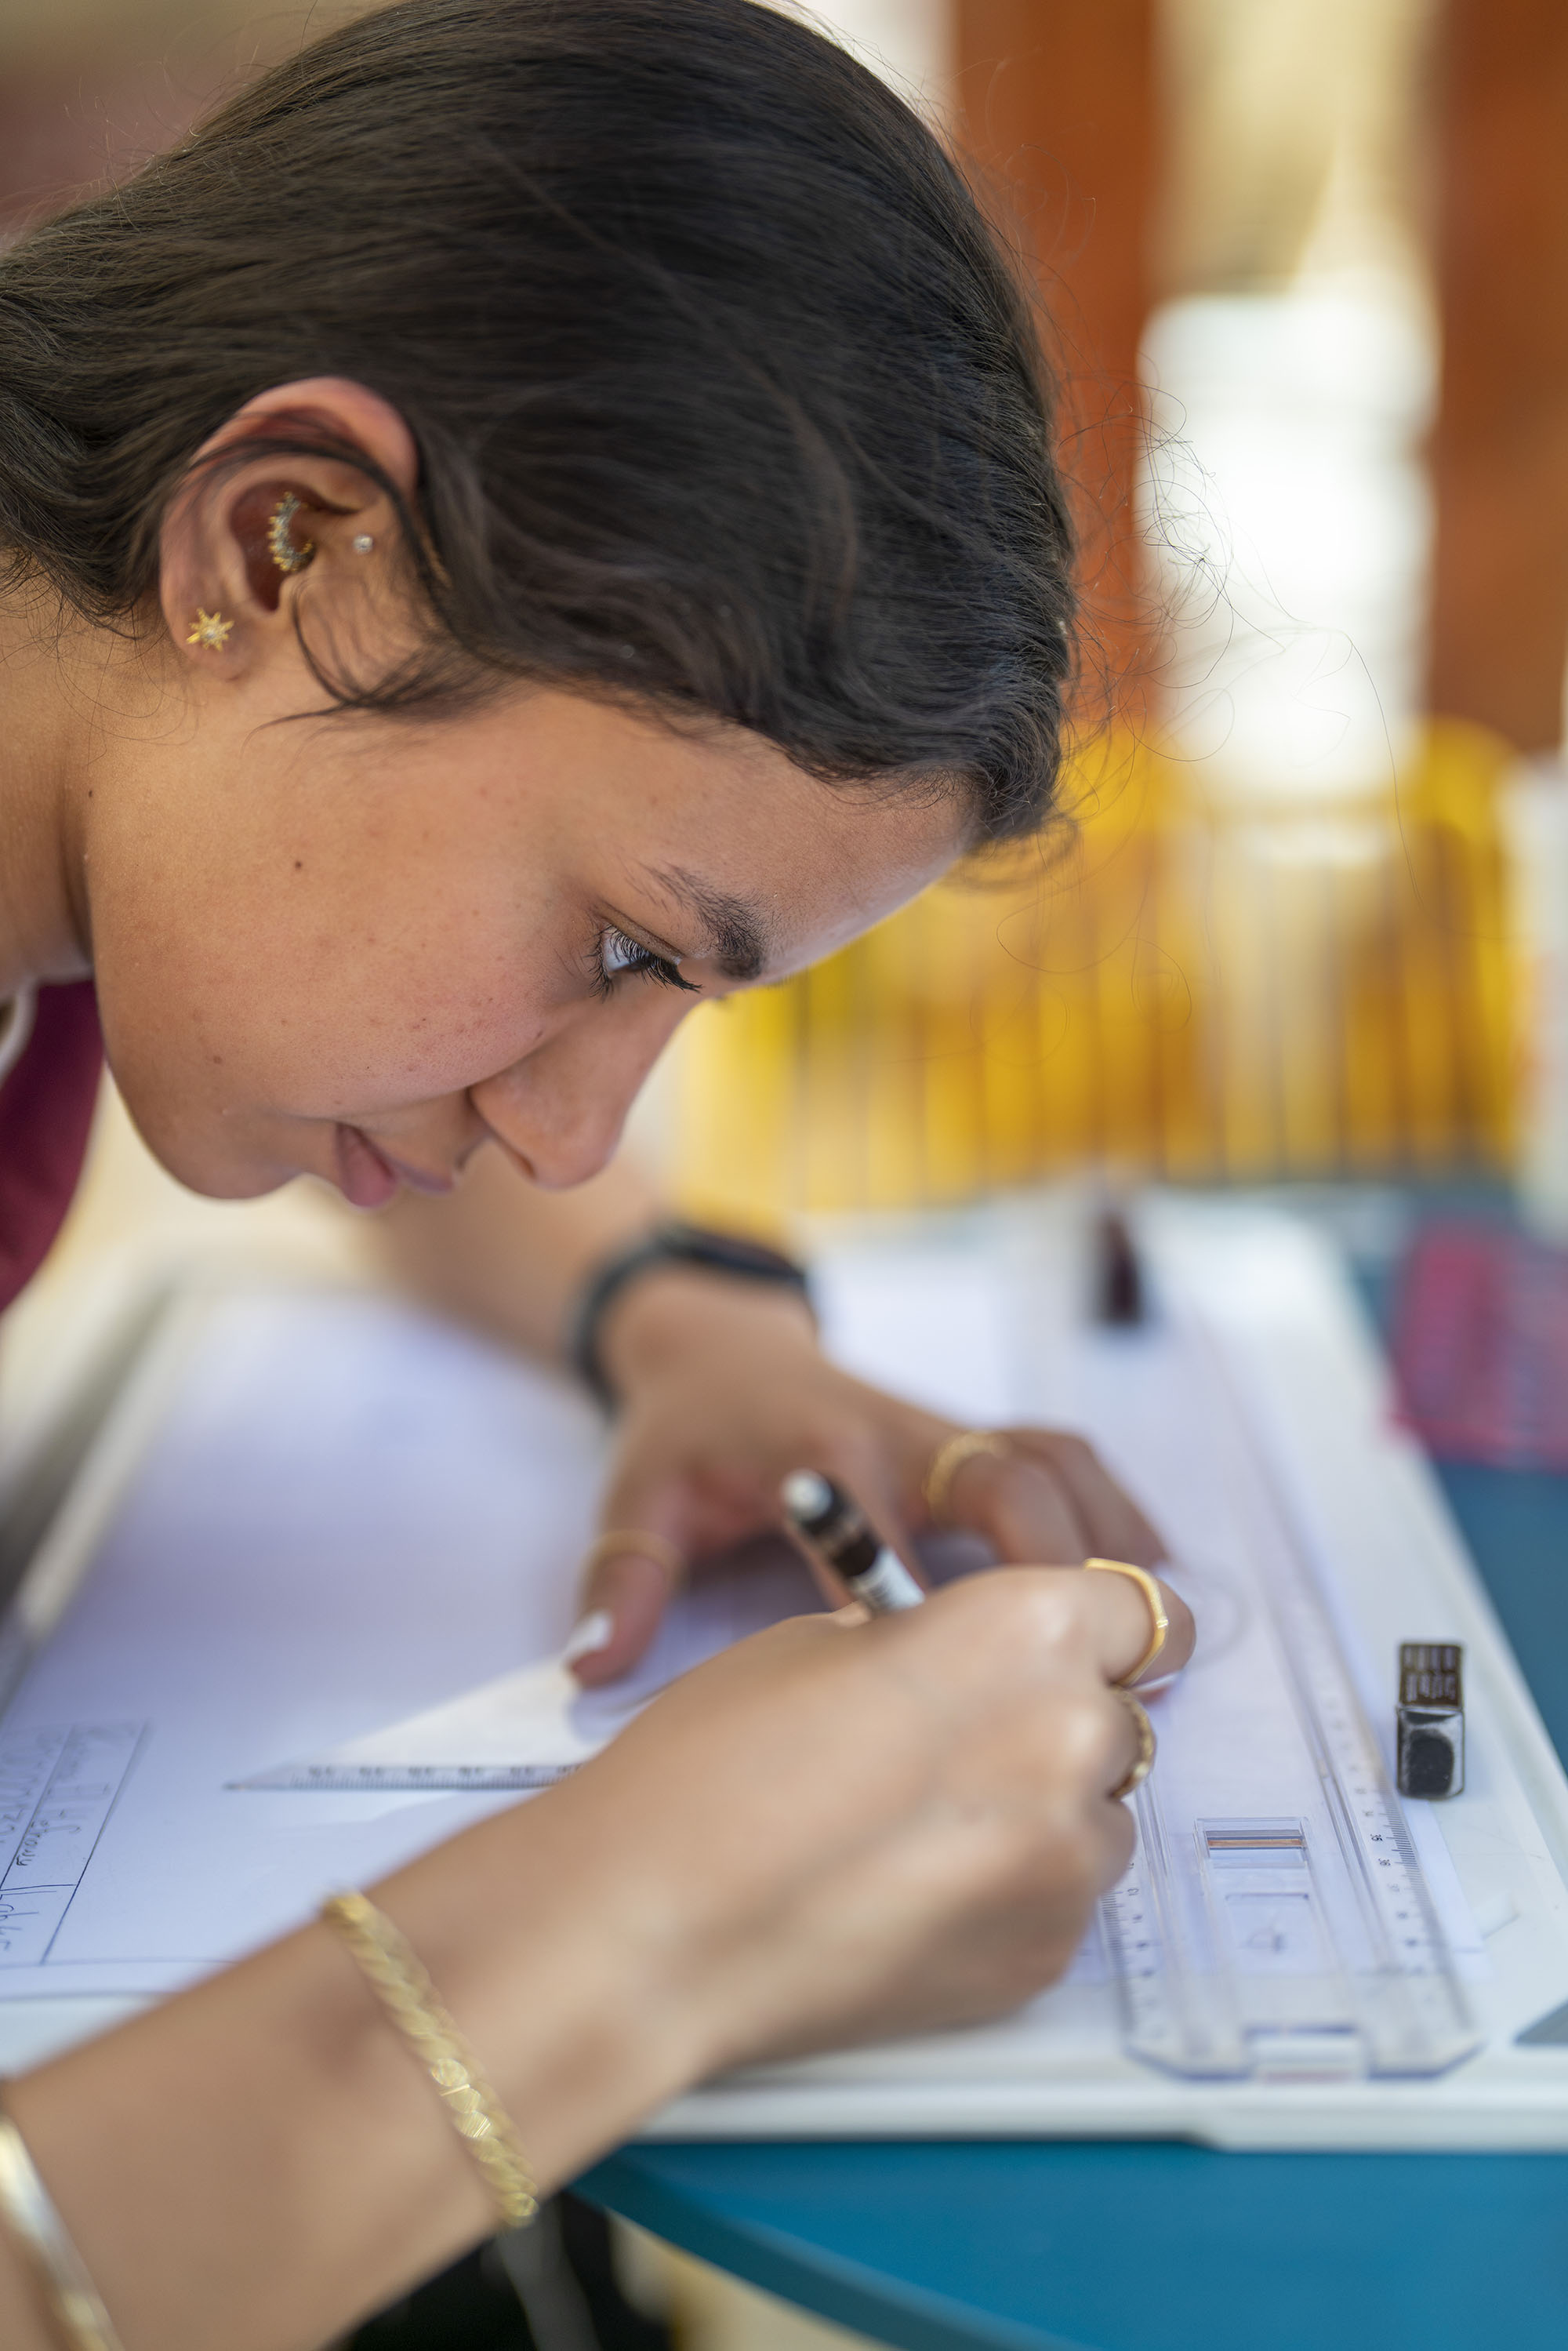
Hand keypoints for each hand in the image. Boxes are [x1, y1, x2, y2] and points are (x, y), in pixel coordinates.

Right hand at [541, 1560, 1188, 2064]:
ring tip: (920, 1821)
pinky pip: (1060, 1897)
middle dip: (1057, 1716)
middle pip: (1119, 1715)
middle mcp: (1070, 1739)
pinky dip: (1010, 1886)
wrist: (654, 1926)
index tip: (1077, 1641)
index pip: (1142, 1609)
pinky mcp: (1044, 1957)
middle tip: (959, 1735)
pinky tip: (910, 1886)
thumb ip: (937, 1643)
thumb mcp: (825, 1641)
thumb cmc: (713, 1766)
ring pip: (1098, 1814)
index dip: (1102, 1625)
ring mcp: (1066, 1862)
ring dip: (1042, 1805)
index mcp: (1024, 1630)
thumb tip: (977, 1665)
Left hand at [570, 1266, 1174, 1682]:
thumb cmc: (683, 1436)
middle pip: (1002, 1485)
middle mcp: (899, 1438)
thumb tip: (591, 1666)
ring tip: (1161, 1626)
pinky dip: (1114, 1504)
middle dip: (1054, 1568)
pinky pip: (1063, 1452)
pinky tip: (1158, 1568)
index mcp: (819, 1462)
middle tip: (1101, 1669)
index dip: (918, 1617)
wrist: (716, 1348)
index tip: (959, 1699)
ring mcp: (945, 1431)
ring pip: (1050, 1461)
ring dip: (1107, 1533)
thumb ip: (620, 1579)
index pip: (881, 1544)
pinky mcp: (972, 1432)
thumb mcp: (635, 1499)